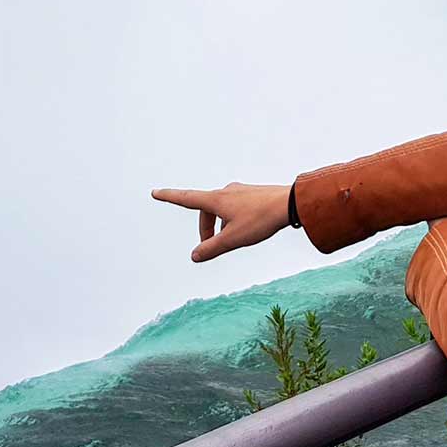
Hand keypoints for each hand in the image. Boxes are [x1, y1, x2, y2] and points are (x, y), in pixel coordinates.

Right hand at [151, 182, 290, 262]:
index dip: (169, 197)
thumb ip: (211, 249)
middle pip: (205, 211)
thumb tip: (194, 256)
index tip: (156, 192)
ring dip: (220, 226)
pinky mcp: (252, 194)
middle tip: (210, 247)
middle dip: (205, 230)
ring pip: (221, 210)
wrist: (290, 203)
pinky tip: (248, 229)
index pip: (186, 198)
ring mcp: (240, 191)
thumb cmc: (260, 220)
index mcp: (216, 200)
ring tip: (233, 239)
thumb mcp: (233, 240)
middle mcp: (226, 192)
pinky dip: (233, 220)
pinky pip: (235, 207)